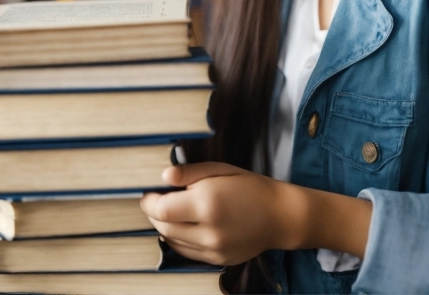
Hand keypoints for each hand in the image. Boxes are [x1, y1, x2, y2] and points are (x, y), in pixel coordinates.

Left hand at [140, 162, 372, 266]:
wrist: (279, 215)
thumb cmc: (252, 186)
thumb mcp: (222, 170)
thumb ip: (191, 173)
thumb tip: (164, 176)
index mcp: (207, 203)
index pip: (161, 208)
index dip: (150, 201)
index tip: (149, 193)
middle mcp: (207, 229)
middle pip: (163, 226)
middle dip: (154, 213)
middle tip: (157, 199)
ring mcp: (211, 248)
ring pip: (172, 240)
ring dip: (165, 226)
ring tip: (171, 211)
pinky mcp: (215, 259)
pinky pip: (186, 251)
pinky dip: (178, 238)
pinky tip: (185, 225)